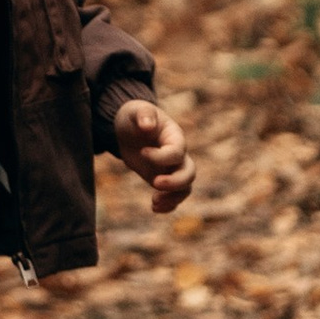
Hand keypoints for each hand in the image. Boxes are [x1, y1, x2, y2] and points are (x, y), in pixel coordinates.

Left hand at [113, 93, 194, 215]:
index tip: (142, 152)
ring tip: (154, 202)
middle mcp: (178, 155)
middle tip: (154, 183)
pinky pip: (174, 197)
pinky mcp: (163, 179)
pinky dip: (168, 205)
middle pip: (189, 173)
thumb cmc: (135, 116)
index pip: (177, 152)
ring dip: (173, 198)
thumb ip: (144, 114)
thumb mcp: (136, 110)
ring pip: (185, 188)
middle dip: (175, 182)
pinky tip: (153, 207)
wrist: (130, 129)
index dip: (161, 157)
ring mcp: (172, 169)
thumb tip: (147, 125)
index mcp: (175, 137)